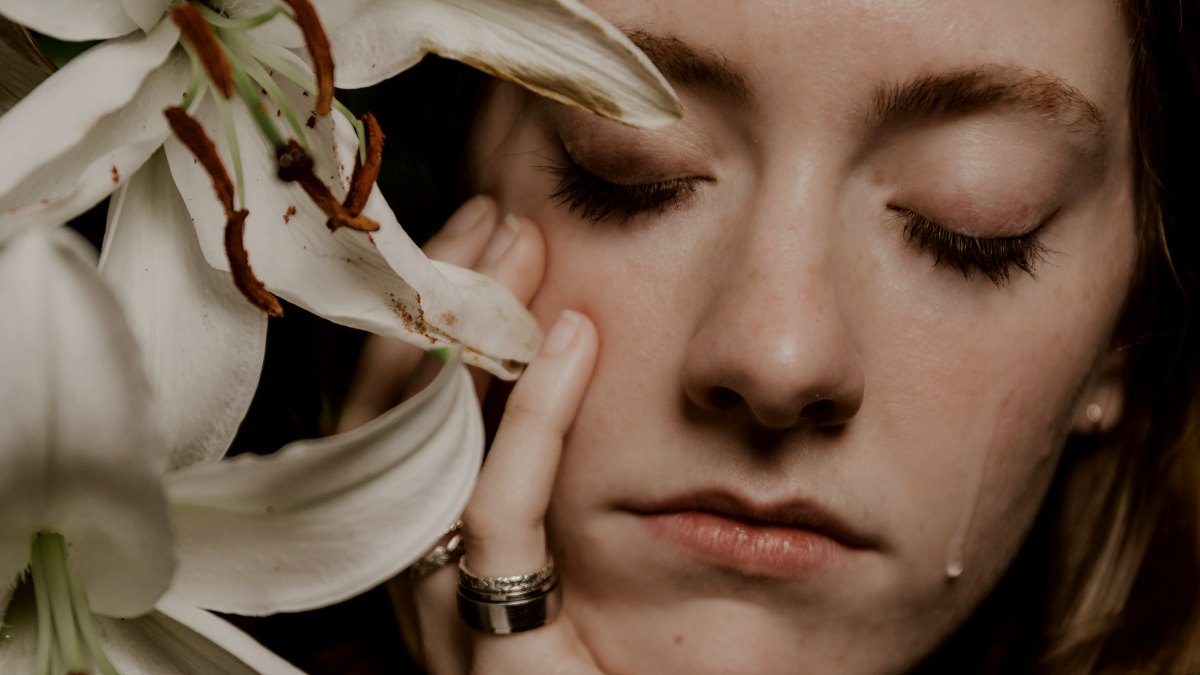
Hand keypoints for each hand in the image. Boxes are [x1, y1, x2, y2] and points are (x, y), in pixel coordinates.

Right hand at [341, 196, 604, 673]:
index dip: (416, 318)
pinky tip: (577, 346)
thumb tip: (565, 335)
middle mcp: (404, 582)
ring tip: (522, 253)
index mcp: (409, 547)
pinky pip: (500, 521)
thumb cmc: (608, 659)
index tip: (475, 237)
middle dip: (431, 309)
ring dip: (469, 340)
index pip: (381, 415)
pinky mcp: (498, 663)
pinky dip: (532, 421)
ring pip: (421, 458)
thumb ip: (533, 461)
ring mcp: (439, 625)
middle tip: (493, 222)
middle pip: (382, 421)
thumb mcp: (554, 546)